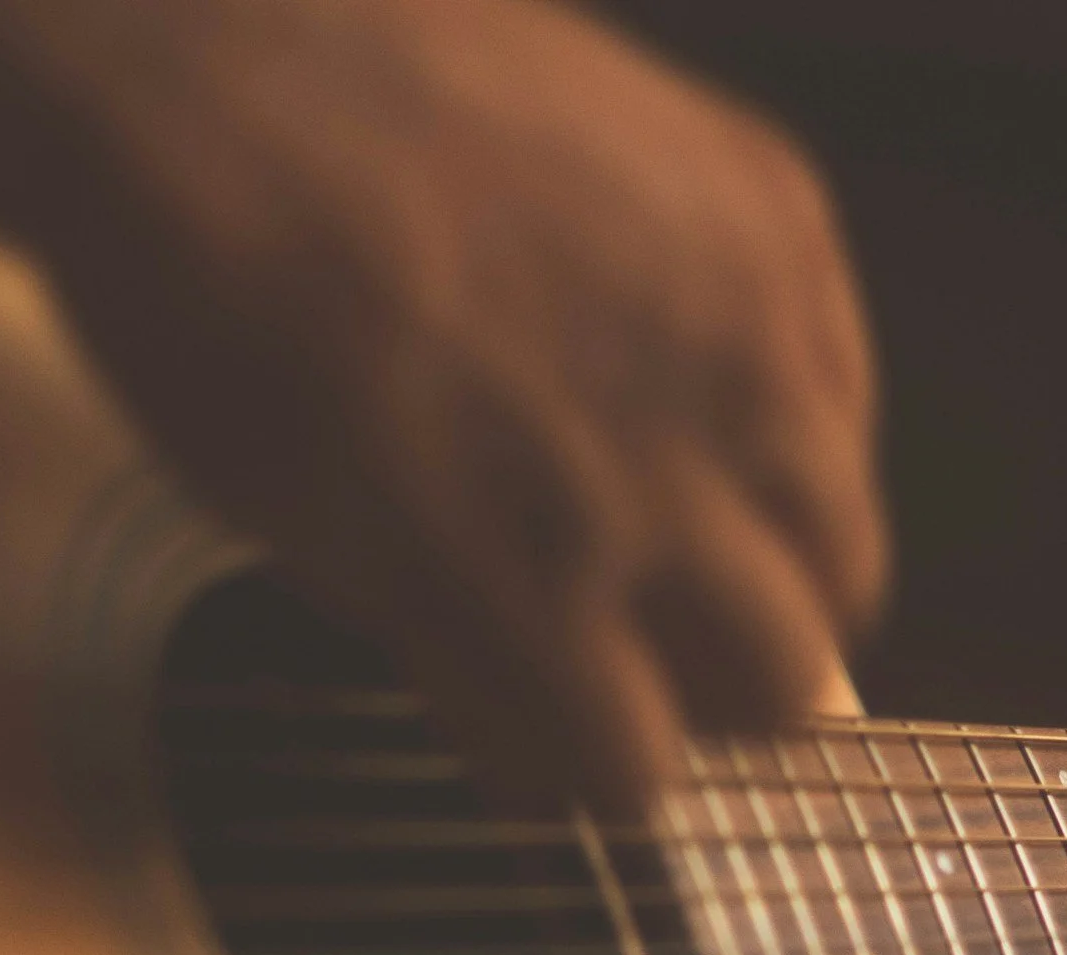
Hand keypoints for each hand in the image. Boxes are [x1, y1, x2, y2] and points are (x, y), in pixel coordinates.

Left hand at [0, 0, 885, 806]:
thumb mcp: (302, 536)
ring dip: (780, 569)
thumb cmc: (218, 298)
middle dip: (721, 690)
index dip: (606, 766)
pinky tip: (699, 382)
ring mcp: (744, 335)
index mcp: (529, 579)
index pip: (642, 771)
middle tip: (664, 646)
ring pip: (846, 545)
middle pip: (788, 680)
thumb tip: (535, 766)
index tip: (585, 734)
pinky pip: (847, 381)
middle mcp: (669, 469)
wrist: (220, 57)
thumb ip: (451, 663)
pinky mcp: (777, 217)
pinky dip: (795, 419)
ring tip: (697, 515)